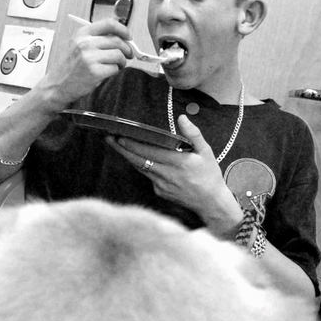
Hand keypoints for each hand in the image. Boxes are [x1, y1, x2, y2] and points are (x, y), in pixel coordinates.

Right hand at [42, 18, 131, 105]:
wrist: (57, 85)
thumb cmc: (70, 67)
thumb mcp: (78, 45)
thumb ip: (97, 38)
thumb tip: (121, 37)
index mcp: (82, 34)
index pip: (109, 24)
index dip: (123, 29)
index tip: (128, 36)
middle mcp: (85, 43)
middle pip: (117, 40)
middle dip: (127, 48)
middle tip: (128, 55)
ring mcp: (89, 58)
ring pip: (118, 55)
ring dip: (122, 61)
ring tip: (117, 65)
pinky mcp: (94, 72)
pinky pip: (115, 68)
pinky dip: (115, 71)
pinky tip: (108, 73)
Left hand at [107, 114, 239, 228]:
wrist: (210, 202)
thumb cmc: (209, 175)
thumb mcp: (206, 152)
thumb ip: (193, 134)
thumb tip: (182, 118)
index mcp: (178, 163)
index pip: (149, 151)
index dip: (133, 145)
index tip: (120, 136)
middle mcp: (167, 175)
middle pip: (138, 160)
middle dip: (122, 149)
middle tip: (110, 138)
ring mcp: (161, 185)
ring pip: (140, 168)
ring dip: (129, 157)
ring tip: (117, 145)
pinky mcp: (159, 192)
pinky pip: (148, 176)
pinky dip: (142, 166)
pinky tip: (137, 158)